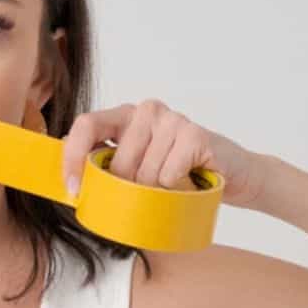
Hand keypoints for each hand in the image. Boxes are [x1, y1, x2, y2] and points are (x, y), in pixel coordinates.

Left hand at [59, 98, 268, 209]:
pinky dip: (176, 190)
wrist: (235, 176)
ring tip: (174, 186)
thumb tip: (71, 184)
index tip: (73, 189)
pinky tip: (191, 180)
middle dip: (127, 191)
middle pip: (117, 163)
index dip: (73, 158)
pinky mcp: (193, 134)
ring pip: (143, 175)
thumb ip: (107, 168)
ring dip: (156, 194)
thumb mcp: (138, 171)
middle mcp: (146, 111)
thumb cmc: (182, 175)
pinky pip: (166, 177)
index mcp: (126, 117)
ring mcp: (171, 120)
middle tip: (148, 195)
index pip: (86, 125)